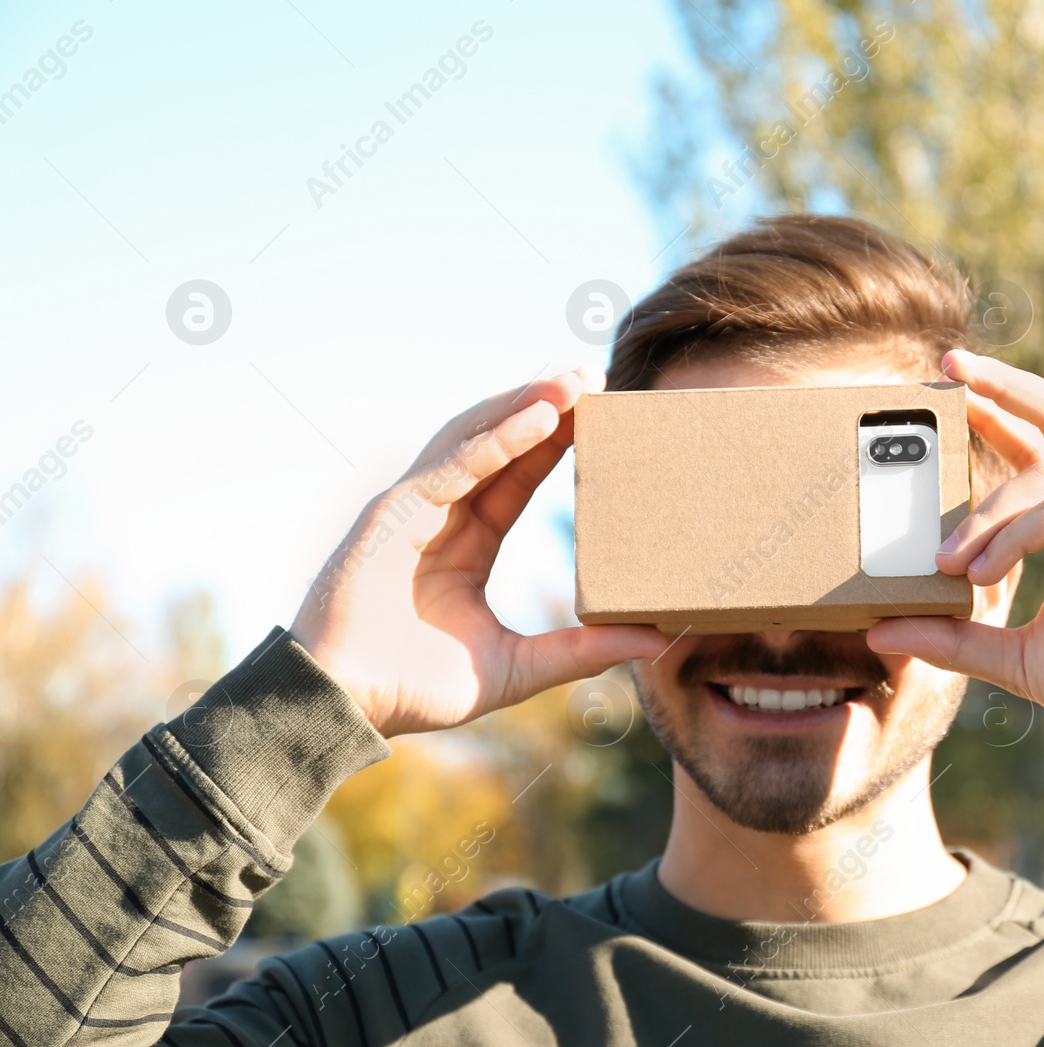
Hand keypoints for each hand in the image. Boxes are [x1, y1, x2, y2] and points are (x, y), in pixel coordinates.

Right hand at [289, 366, 668, 737]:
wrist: (347, 706)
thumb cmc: (418, 689)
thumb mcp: (519, 667)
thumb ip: (583, 650)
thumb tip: (659, 640)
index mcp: (468, 542)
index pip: (519, 476)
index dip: (556, 442)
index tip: (602, 414)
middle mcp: (441, 514)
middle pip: (499, 443)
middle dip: (545, 406)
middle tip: (595, 375)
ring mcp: (414, 509)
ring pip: (475, 439)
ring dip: (524, 405)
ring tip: (574, 380)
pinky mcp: (393, 516)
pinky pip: (453, 467)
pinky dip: (495, 439)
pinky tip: (537, 418)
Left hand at [866, 351, 1043, 737]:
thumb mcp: (1014, 658)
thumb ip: (953, 639)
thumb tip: (881, 629)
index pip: (1040, 444)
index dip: (998, 408)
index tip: (949, 384)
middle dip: (1004, 387)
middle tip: (950, 368)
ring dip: (986, 512)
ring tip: (945, 561)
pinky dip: (1016, 534)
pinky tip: (984, 571)